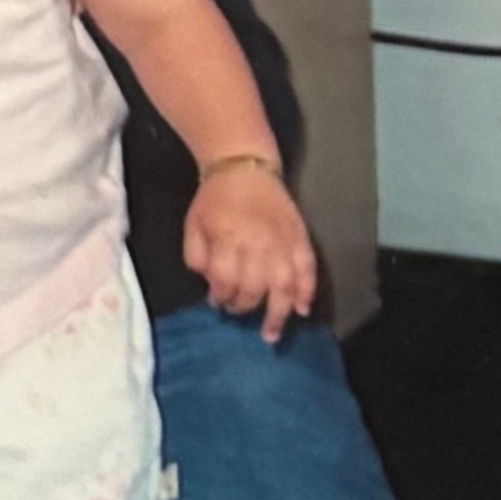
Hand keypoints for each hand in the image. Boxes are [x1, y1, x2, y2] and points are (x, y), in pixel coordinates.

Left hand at [183, 166, 316, 342]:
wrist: (245, 166)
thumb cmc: (214, 199)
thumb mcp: (192, 226)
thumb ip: (197, 258)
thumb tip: (211, 284)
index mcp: (228, 239)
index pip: (225, 281)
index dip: (219, 296)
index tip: (216, 300)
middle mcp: (258, 244)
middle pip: (253, 288)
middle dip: (242, 305)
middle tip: (236, 309)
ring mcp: (282, 241)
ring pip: (284, 285)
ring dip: (278, 313)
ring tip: (271, 333)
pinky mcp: (300, 236)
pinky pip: (308, 268)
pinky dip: (307, 290)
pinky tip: (302, 309)